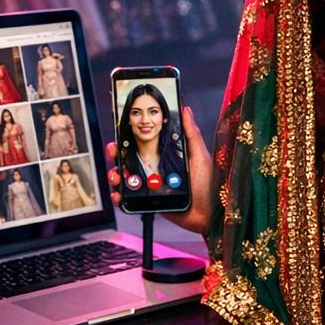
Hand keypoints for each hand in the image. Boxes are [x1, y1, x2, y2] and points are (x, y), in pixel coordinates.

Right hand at [106, 104, 212, 238]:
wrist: (210, 214)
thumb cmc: (210, 185)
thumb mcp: (200, 155)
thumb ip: (191, 133)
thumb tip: (185, 109)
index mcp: (167, 155)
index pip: (145, 143)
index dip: (130, 137)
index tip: (121, 130)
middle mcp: (157, 168)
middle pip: (130, 158)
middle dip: (117, 153)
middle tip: (114, 150)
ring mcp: (151, 185)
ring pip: (127, 177)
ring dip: (116, 173)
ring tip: (117, 174)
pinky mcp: (149, 201)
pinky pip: (130, 197)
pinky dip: (120, 196)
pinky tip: (119, 194)